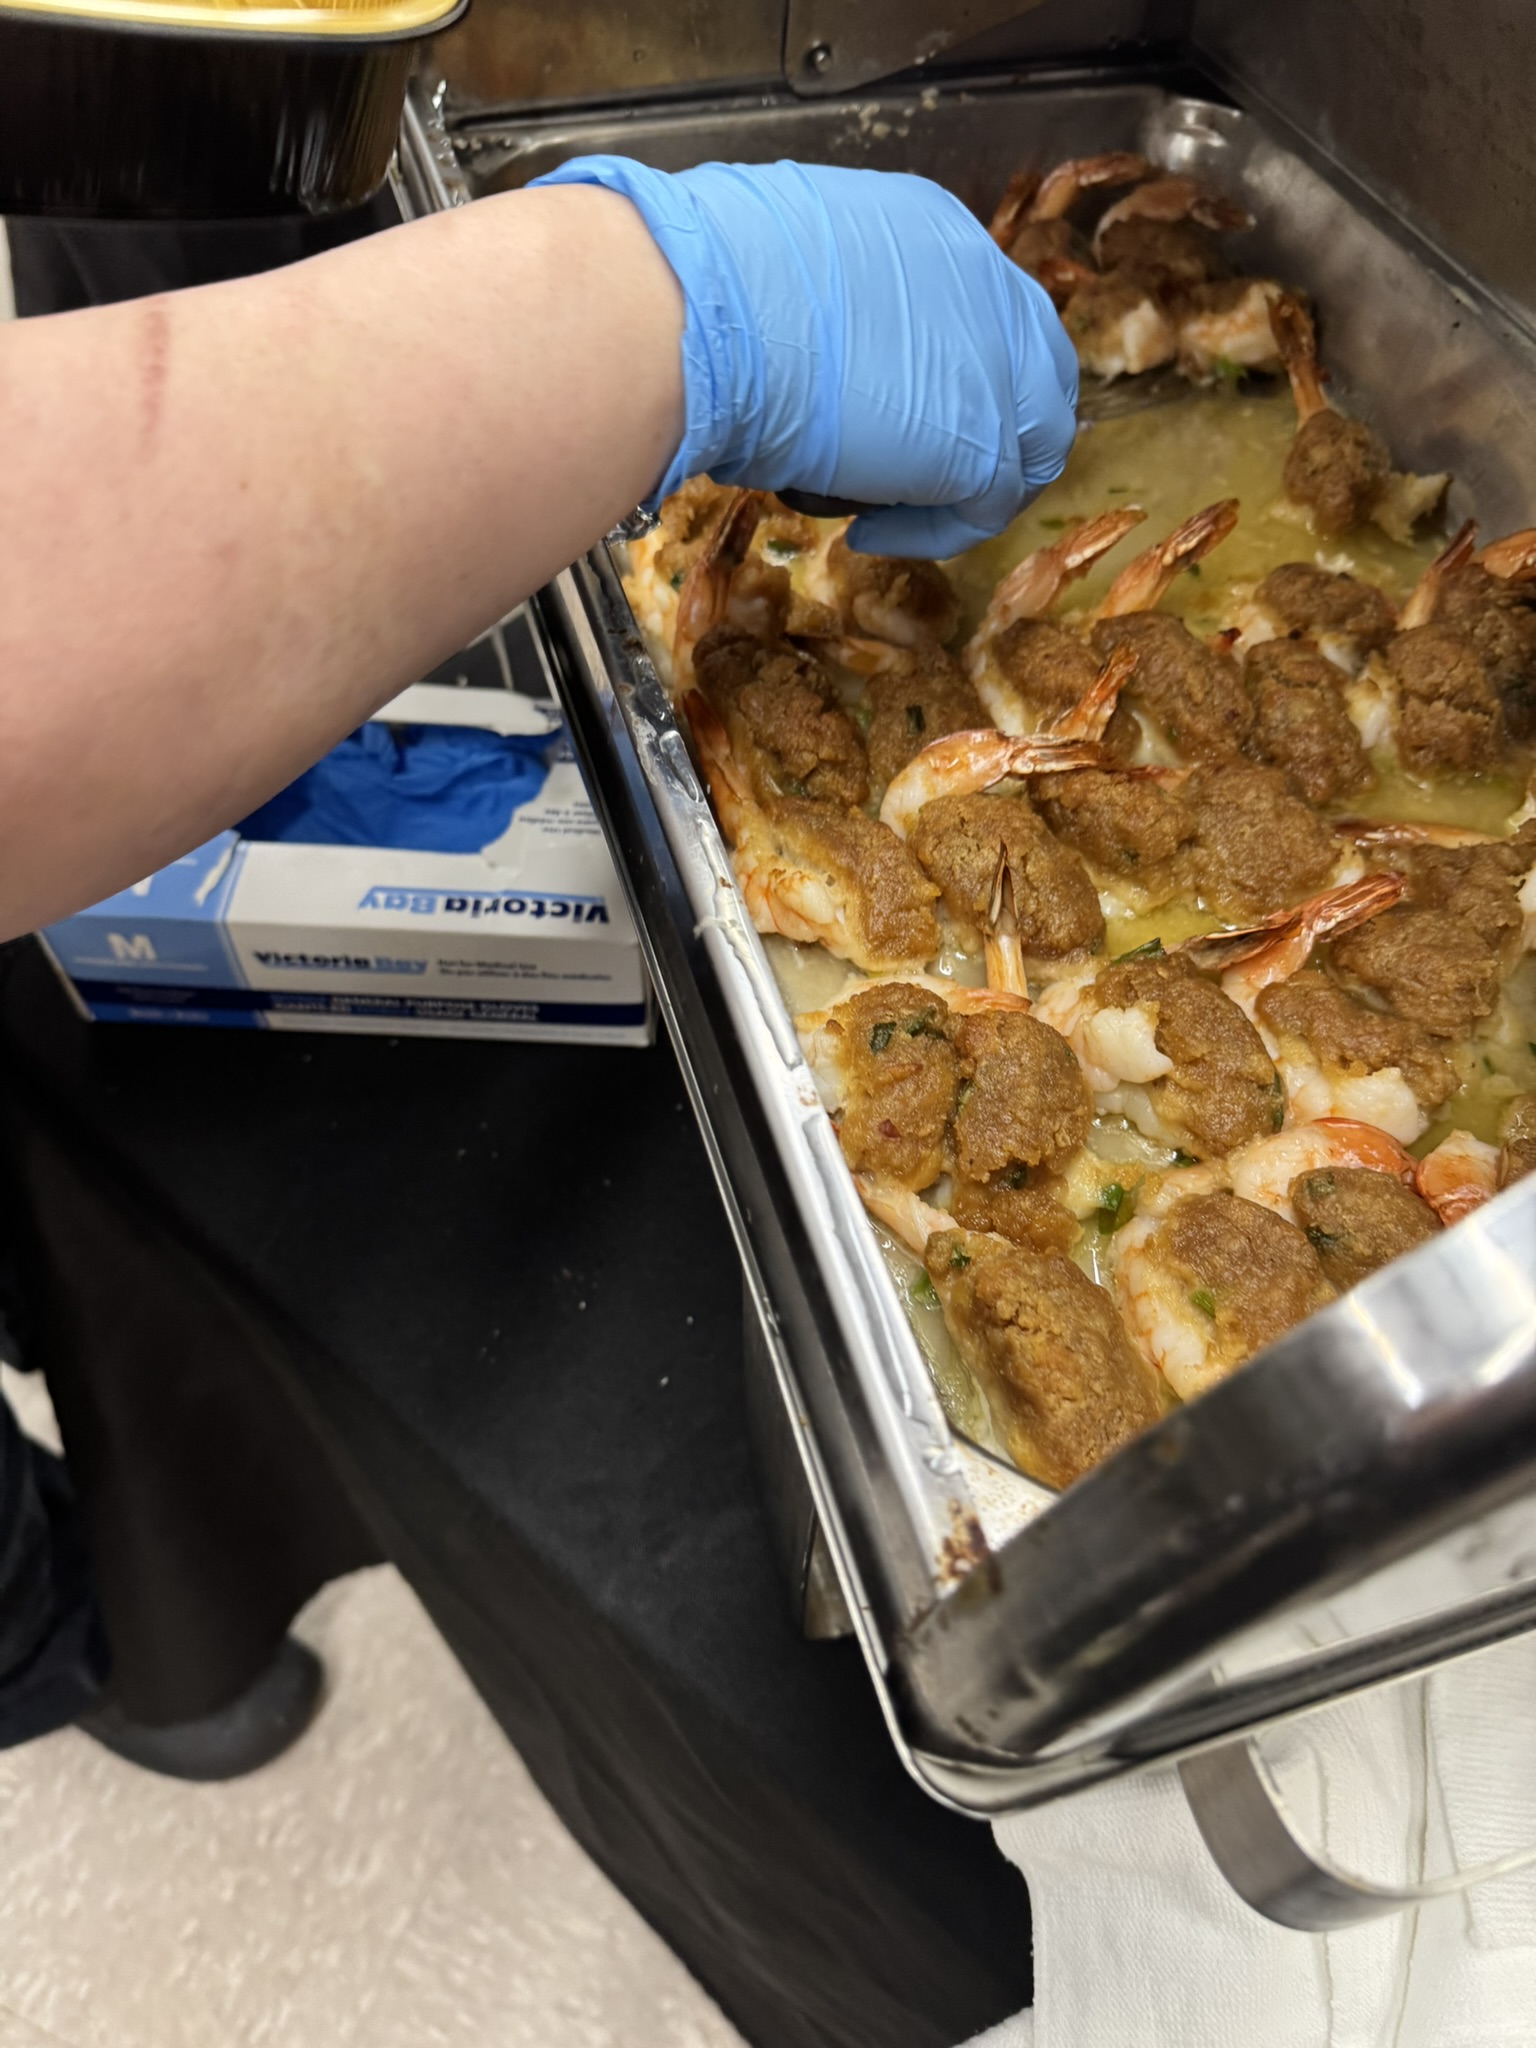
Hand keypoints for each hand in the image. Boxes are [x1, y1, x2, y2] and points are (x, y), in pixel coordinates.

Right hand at [530, 155, 1077, 557]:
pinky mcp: (984, 443)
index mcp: (933, 231)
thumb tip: (793, 344)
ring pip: (1030, 444)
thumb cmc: (707, 286)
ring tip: (887, 509)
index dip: (954, 372)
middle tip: (920, 475)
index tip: (895, 415)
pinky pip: (987, 507)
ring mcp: (996, 365)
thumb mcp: (781, 269)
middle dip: (988, 430)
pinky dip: (932, 531)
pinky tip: (868, 532)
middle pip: (1037, 372)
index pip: (984, 311)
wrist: (705, 317)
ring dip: (963, 485)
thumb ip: (819, 306)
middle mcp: (984, 285)